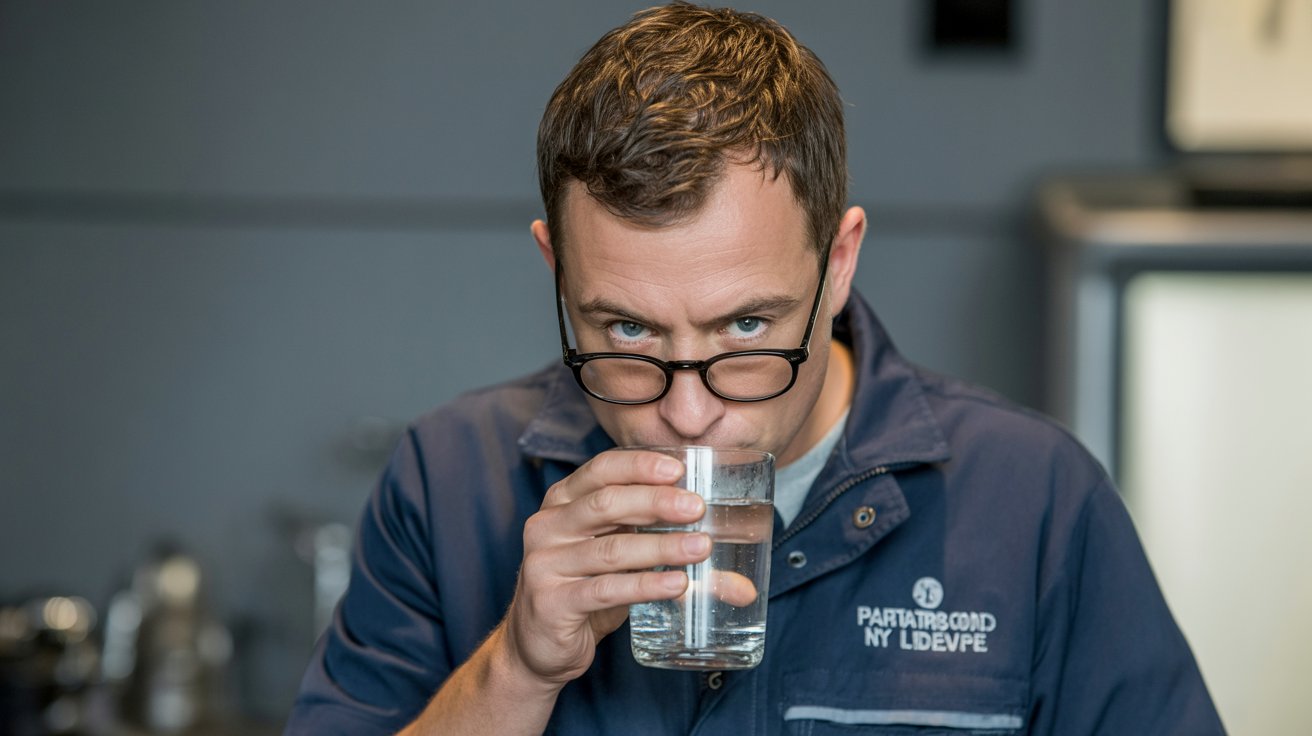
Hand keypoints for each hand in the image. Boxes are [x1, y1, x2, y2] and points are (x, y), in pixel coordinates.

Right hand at [500, 449, 710, 685]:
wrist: (539, 646)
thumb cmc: (586, 590)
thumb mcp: (621, 562)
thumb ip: (668, 556)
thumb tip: (744, 586)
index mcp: (563, 501)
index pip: (601, 469)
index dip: (640, 465)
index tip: (680, 468)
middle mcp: (549, 526)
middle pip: (606, 502)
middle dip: (656, 501)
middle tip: (697, 508)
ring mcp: (545, 564)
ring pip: (611, 548)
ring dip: (661, 546)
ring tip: (700, 547)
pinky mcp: (551, 602)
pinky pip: (605, 589)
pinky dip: (645, 585)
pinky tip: (676, 584)